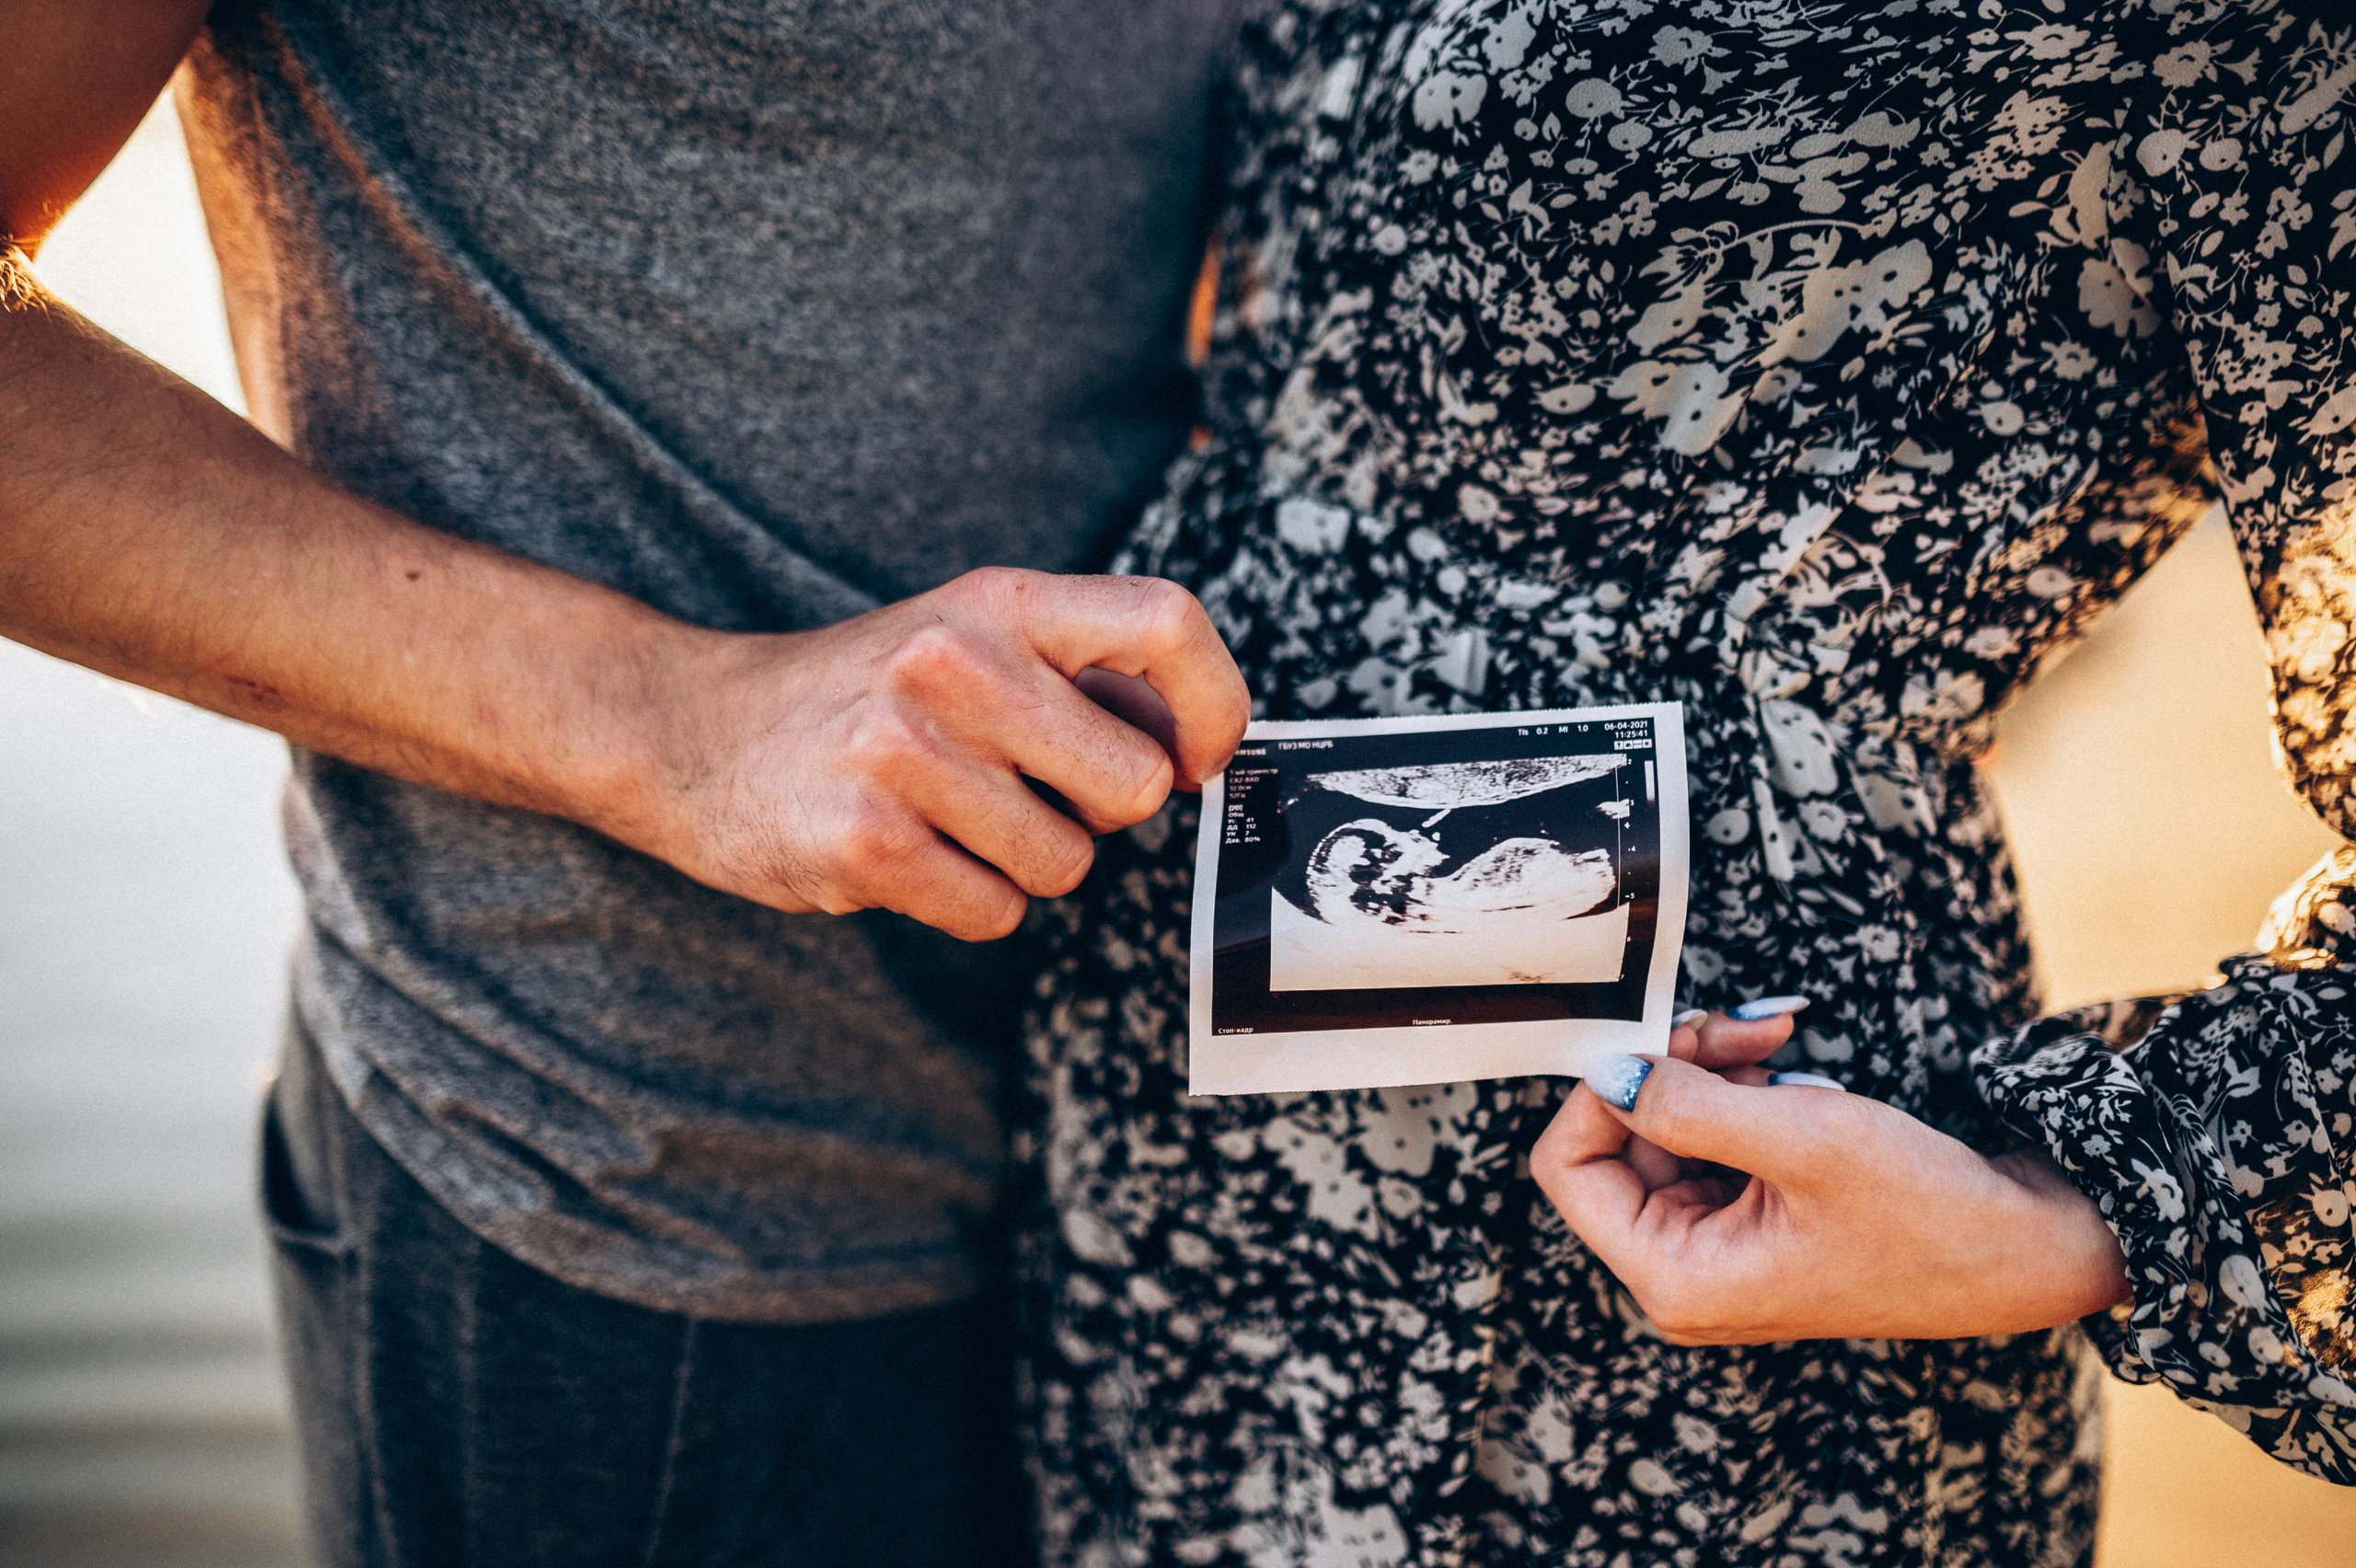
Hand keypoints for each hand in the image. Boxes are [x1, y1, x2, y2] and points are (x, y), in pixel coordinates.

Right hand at [623, 568, 1248, 941]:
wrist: (691, 729)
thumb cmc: (862, 692)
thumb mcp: (967, 634)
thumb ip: (1077, 670)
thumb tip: (1194, 736)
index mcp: (998, 602)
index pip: (1168, 622)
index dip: (1213, 704)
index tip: (1191, 758)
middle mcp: (956, 664)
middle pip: (1134, 786)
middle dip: (1095, 813)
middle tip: (1025, 791)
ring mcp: (906, 755)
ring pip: (1066, 865)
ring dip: (1022, 863)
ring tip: (945, 817)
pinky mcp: (866, 845)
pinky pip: (996, 914)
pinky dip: (967, 902)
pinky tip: (906, 854)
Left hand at [1532, 1024, 2129, 1344]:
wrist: (2030, 1249)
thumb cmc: (1929, 1213)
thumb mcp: (1803, 1141)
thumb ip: (1687, 1105)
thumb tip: (1605, 1071)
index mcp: (1676, 1279)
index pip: (1569, 1167)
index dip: (1602, 1091)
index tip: (1663, 1039)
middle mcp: (1683, 1274)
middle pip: (1619, 1140)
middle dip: (1671, 1068)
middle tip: (1739, 1025)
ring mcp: (1717, 1249)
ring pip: (1666, 1129)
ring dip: (1711, 1071)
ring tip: (1773, 1041)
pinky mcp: (1752, 1221)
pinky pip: (1711, 1140)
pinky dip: (1740, 1095)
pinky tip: (1792, 1079)